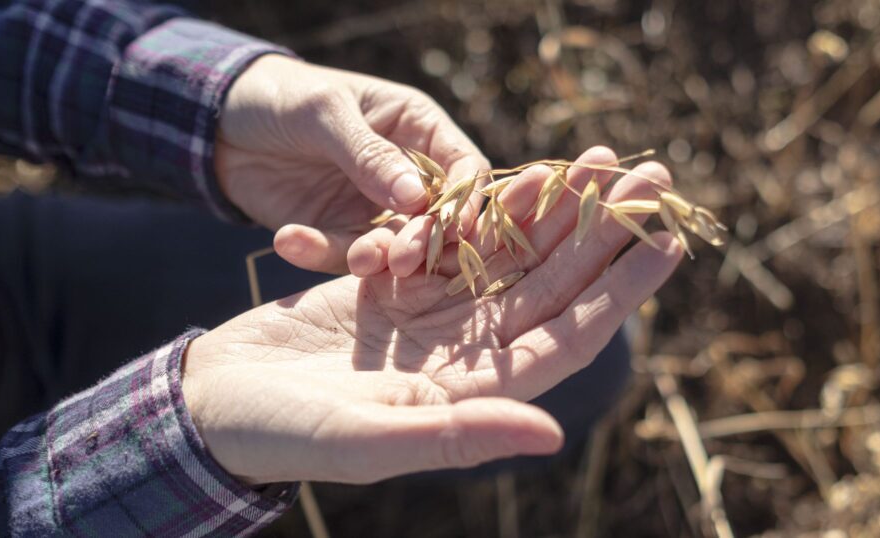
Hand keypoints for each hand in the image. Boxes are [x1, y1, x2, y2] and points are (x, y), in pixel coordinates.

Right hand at [181, 147, 683, 484]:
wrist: (213, 404)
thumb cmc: (281, 435)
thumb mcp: (367, 439)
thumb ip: (459, 433)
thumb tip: (552, 434)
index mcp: (471, 391)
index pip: (567, 336)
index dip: (620, 291)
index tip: (666, 243)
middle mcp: (464, 352)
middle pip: (553, 285)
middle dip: (602, 232)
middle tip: (649, 178)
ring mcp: (432, 317)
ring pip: (512, 256)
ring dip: (557, 211)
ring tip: (598, 162)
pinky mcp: (395, 287)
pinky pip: (456, 241)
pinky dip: (488, 208)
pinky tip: (520, 174)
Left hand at [217, 54, 486, 275]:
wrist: (218, 121)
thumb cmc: (284, 97)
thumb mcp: (326, 115)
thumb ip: (370, 155)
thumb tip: (419, 198)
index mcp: (418, 129)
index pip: (464, 167)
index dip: (466, 199)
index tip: (455, 227)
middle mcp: (405, 174)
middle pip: (434, 217)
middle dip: (423, 240)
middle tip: (405, 260)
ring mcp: (372, 207)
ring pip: (393, 244)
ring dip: (378, 256)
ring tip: (357, 259)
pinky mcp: (336, 233)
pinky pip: (339, 253)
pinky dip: (319, 253)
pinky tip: (288, 240)